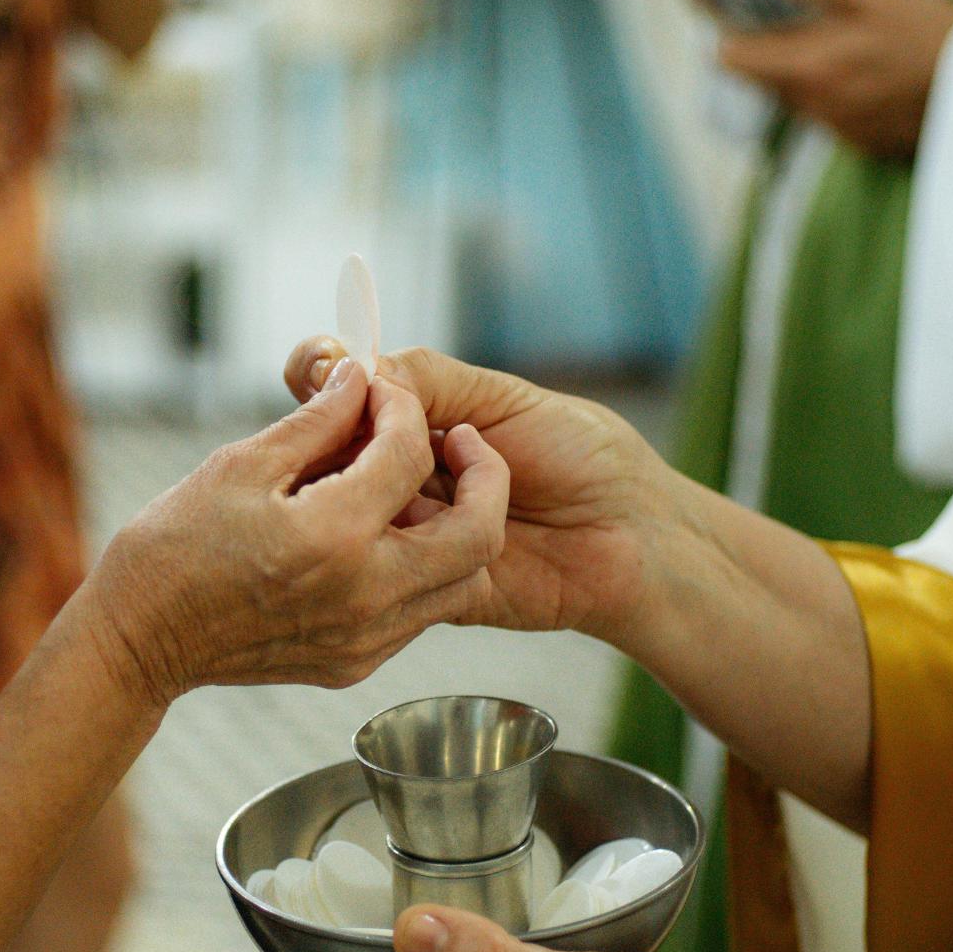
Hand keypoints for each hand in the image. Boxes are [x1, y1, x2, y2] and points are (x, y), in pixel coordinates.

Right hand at [85, 359, 508, 706]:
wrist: (140, 643)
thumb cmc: (173, 548)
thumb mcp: (240, 466)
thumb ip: (315, 420)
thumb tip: (359, 375)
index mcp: (332, 535)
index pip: (409, 453)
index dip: (401, 407)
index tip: (379, 391)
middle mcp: (365, 594)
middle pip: (477, 531)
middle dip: (486, 475)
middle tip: (459, 442)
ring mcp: (368, 638)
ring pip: (462, 578)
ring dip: (460, 525)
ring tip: (422, 487)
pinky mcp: (359, 662)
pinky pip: (423, 609)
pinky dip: (425, 566)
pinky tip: (386, 534)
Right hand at [285, 343, 675, 648]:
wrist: (635, 533)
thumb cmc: (583, 456)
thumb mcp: (503, 398)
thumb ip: (428, 379)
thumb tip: (355, 363)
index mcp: (417, 423)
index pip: (344, 396)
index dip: (321, 377)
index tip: (317, 366)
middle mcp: (404, 478)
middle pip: (335, 454)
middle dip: (336, 432)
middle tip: (357, 417)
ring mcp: (412, 534)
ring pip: (355, 507)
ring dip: (372, 482)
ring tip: (426, 461)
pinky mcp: (428, 588)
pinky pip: (392, 565)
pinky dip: (404, 534)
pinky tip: (440, 507)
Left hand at [720, 0, 952, 155]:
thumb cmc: (927, 31)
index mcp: (807, 66)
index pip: (733, 60)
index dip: (724, 33)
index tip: (723, 13)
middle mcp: (810, 104)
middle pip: (758, 80)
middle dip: (758, 50)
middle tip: (773, 18)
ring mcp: (831, 125)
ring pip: (788, 96)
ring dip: (791, 70)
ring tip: (820, 38)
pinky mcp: (853, 138)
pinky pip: (820, 112)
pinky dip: (822, 89)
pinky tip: (850, 67)